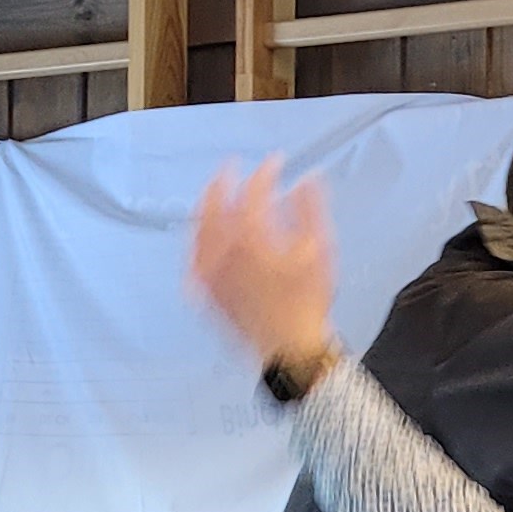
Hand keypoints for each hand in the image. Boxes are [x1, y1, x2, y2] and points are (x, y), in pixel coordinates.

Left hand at [189, 159, 336, 368]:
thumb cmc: (305, 306)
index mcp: (251, 237)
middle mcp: (223, 251)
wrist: (290, 348)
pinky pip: (193, 260)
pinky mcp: (206, 292)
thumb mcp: (319, 250)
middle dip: (222, 181)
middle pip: (213, 204)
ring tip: (213, 196)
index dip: (265, 172)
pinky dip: (197, 243)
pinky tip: (200, 240)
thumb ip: (310, 209)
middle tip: (231, 168)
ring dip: (206, 207)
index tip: (274, 163)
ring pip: (198, 230)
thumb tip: (307, 181)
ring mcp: (210, 273)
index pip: (253, 192)